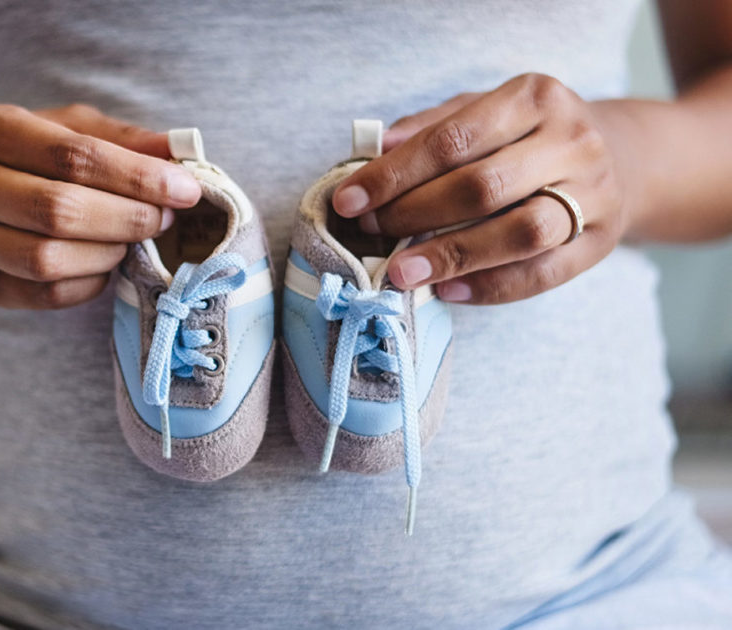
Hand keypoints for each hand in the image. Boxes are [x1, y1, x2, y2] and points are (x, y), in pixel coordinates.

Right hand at [0, 104, 201, 308]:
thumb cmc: (30, 159)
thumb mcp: (69, 129)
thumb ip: (122, 139)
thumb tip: (181, 152)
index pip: (75, 156)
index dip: (138, 177)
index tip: (186, 190)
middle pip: (59, 209)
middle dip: (127, 217)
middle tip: (164, 219)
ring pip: (48, 258)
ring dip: (107, 253)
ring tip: (130, 240)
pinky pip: (45, 295)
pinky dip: (89, 283)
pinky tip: (103, 265)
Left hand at [331, 73, 628, 303]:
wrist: (618, 156)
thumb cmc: (525, 136)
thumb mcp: (483, 112)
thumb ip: (431, 127)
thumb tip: (376, 149)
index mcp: (535, 97)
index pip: (452, 139)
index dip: (394, 174)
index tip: (348, 201)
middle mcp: (572, 140)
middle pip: (483, 186)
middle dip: (415, 214)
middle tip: (371, 234)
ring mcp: (595, 192)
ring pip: (521, 232)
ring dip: (452, 256)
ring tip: (401, 273)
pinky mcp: (603, 240)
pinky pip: (544, 273)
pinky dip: (490, 286)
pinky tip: (447, 291)